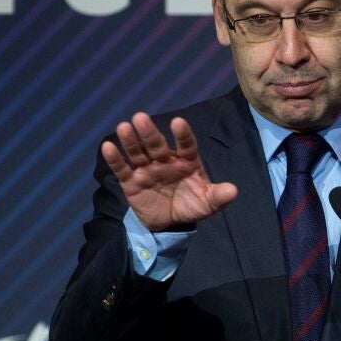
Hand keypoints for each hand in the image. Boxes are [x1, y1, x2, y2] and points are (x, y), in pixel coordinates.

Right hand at [101, 113, 237, 230]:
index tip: (178, 123)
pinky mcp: (131, 181)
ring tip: (123, 127)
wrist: (169, 223)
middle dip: (149, 133)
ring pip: (138, 152)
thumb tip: (233, 191)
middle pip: (157, 145)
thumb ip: (218, 196)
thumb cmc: (191, 205)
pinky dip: (115, 159)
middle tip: (140, 117)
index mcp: (187, 161)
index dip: (182, 134)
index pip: (186, 145)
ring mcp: (147, 169)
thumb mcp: (207, 204)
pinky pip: (122, 169)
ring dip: (130, 141)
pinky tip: (107, 147)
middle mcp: (165, 160)